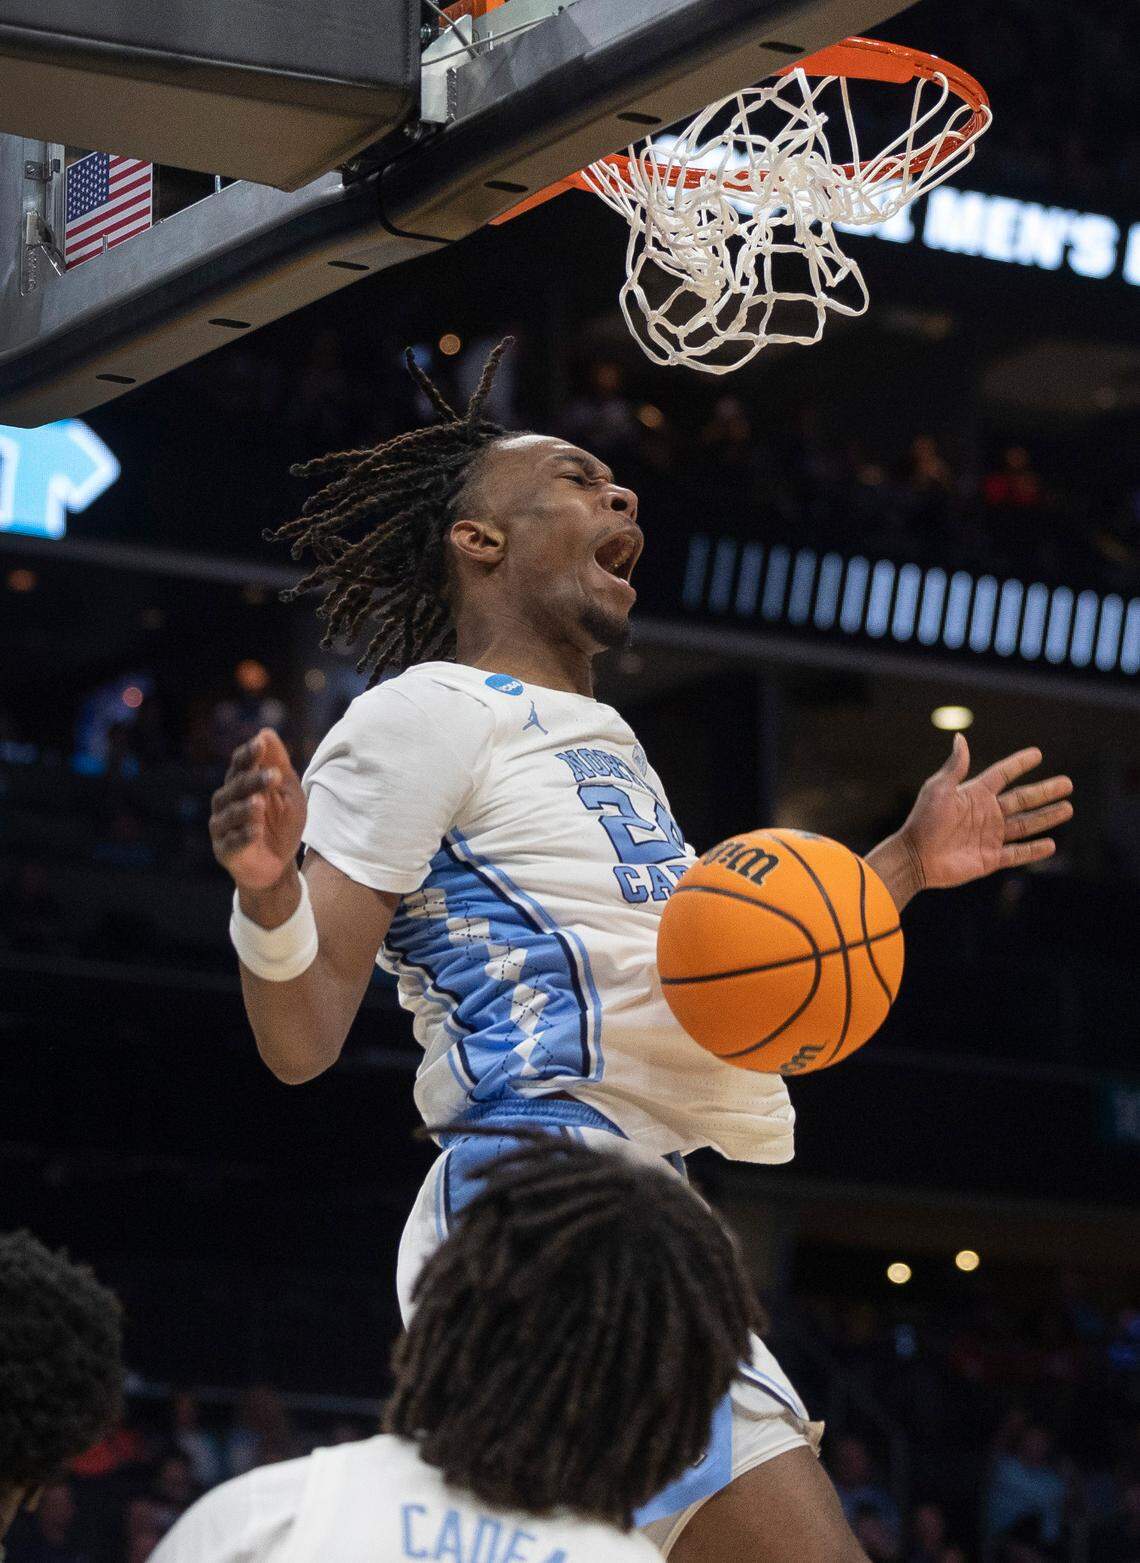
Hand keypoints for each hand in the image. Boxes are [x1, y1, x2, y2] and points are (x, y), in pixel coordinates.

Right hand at [209, 728, 306, 891]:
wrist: (279, 864)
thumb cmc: (282, 823)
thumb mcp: (288, 791)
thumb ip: (278, 763)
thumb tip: (266, 732)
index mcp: (240, 784)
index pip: (239, 764)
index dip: (249, 754)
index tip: (261, 743)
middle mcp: (226, 803)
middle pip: (235, 787)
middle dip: (253, 780)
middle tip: (273, 775)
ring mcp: (222, 827)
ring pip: (230, 814)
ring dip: (245, 808)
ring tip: (260, 803)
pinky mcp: (224, 851)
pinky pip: (232, 842)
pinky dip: (244, 836)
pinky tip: (256, 830)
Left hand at [900, 733, 1072, 890]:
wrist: (914, 857)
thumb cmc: (923, 821)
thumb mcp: (938, 790)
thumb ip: (955, 767)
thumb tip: (960, 737)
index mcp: (974, 795)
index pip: (1002, 774)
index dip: (1019, 764)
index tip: (1037, 754)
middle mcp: (985, 814)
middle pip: (1022, 800)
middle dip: (1045, 792)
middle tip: (1067, 783)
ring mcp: (989, 836)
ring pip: (1025, 825)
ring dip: (1046, 817)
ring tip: (1068, 808)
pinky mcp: (989, 858)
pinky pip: (1017, 853)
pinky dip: (1034, 850)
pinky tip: (1051, 844)